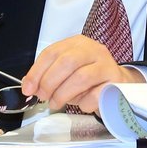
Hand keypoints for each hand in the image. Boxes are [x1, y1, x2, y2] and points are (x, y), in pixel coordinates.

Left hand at [21, 35, 144, 112]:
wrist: (118, 85)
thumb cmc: (89, 78)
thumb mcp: (67, 72)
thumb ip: (48, 74)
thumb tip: (29, 85)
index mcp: (77, 43)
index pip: (53, 52)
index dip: (37, 71)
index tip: (28, 88)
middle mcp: (93, 49)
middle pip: (67, 62)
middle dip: (50, 82)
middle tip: (43, 96)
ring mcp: (106, 64)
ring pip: (81, 77)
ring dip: (63, 94)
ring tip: (56, 103)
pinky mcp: (115, 82)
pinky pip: (95, 95)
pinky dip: (83, 103)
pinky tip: (81, 104)